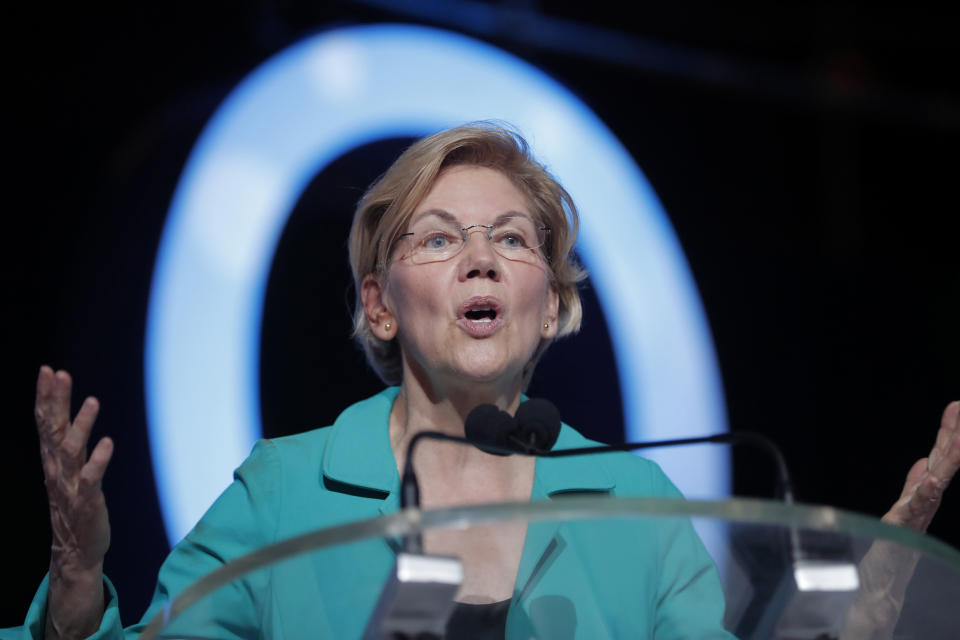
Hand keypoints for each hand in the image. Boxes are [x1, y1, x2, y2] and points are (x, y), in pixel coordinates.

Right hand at [35, 366, 113, 638]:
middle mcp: (57, 469)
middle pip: (53, 429)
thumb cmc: (76, 502)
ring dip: (81, 425)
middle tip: (59, 374)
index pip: (45, 422)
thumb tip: (68, 411)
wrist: (76, 549)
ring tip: (92, 401)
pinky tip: (108, 442)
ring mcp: (70, 485)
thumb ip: (67, 440)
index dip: (46, 396)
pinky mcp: (87, 501)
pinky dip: (98, 460)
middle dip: (56, 401)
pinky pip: (91, 478)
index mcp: (52, 459)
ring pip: (71, 450)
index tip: (48, 370)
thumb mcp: (68, 468)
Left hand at [842, 401, 959, 638]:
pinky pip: (915, 508)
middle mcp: (925, 502)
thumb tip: (923, 464)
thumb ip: (915, 487)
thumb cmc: (894, 548)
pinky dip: (924, 492)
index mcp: (924, 493)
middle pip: (942, 464)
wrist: (884, 584)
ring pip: (935, 480)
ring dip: (945, 457)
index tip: (956, 406)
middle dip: (952, 436)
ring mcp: (916, 514)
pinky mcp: (903, 529)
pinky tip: (930, 478)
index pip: (939, 458)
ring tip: (954, 433)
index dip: (949, 433)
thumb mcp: (904, 508)